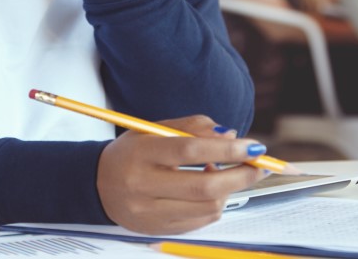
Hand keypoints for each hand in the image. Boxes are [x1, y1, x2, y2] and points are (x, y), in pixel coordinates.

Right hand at [96, 114, 266, 234]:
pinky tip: (211, 189)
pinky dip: (216, 203)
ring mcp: (150, 213)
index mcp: (141, 154)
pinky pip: (201, 220)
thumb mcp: (154, 129)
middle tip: (259, 164)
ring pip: (207, 206)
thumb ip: (192, 127)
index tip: (253, 146)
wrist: (98, 185)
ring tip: (228, 173)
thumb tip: (231, 135)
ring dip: (229, 189)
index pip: (190, 151)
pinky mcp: (159, 230)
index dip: (227, 150)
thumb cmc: (133, 153)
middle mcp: (143, 186)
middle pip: (204, 185)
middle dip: (241, 175)